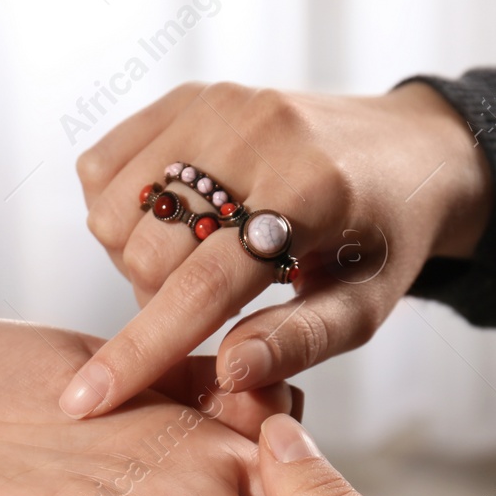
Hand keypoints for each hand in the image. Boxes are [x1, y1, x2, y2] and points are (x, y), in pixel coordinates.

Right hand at [60, 81, 491, 419]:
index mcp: (311, 193)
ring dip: (136, 256)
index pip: (203, 287)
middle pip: (146, 253)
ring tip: (194, 260)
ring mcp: (217, 105)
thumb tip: (226, 373)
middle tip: (211, 304)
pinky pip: (102, 167)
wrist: (405, 153)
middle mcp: (257, 133)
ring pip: (111, 211)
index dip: (142, 349)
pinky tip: (171, 224)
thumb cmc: (382, 243)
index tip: (89, 400)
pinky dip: (119, 209)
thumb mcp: (364, 307)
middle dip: (158, 302)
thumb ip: (298, 341)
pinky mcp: (190, 94)